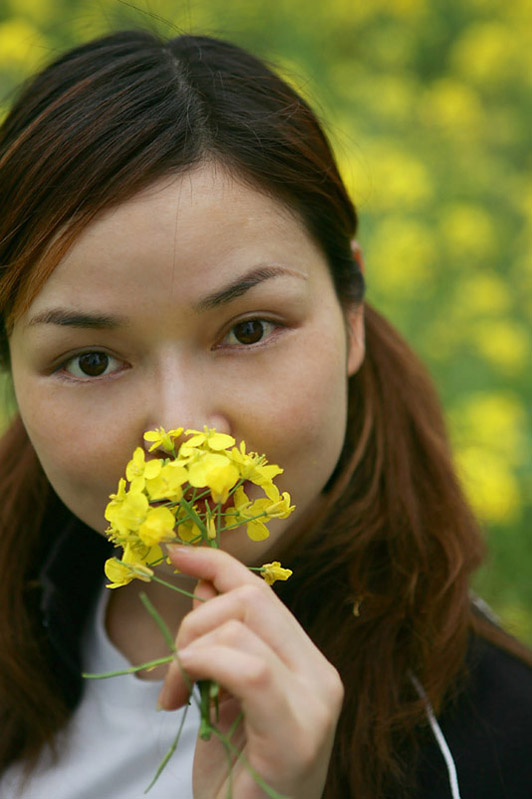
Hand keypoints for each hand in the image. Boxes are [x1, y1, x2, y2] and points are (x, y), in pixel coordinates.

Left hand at [158, 546, 343, 798]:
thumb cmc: (237, 775)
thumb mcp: (222, 694)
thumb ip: (220, 638)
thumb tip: (203, 581)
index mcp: (307, 662)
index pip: (263, 591)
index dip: (217, 562)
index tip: (175, 552)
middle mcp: (320, 674)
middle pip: (251, 599)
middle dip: (194, 621)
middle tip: (174, 668)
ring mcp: (315, 703)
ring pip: (240, 629)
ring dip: (188, 653)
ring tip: (175, 694)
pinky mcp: (296, 734)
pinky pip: (247, 670)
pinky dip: (203, 667)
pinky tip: (183, 696)